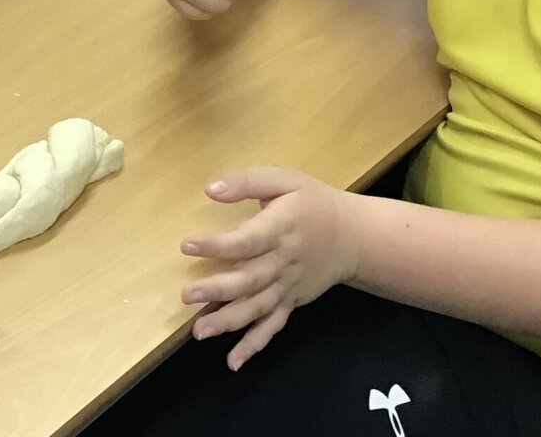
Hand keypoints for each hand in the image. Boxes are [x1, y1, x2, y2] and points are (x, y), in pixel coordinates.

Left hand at [180, 168, 361, 370]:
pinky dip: (254, 344)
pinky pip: (273, 326)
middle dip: (217, 290)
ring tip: (200, 332)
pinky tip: (233, 361)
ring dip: (229, 322)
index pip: (246, 241)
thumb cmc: (314, 203)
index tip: (187, 245)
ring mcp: (287, 286)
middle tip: (186, 296)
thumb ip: (248, 182)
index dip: (217, 245)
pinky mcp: (291, 301)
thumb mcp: (285, 180)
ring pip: (257, 308)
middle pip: (249, 280)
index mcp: (280, 230)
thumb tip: (210, 189)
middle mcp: (283, 262)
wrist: (354, 236)